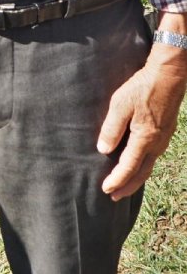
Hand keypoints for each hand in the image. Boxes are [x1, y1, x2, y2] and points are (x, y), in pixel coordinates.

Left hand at [97, 53, 186, 200]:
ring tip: (124, 185)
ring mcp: (163, 139)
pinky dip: (143, 166)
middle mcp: (157, 144)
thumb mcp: (120, 105)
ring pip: (149, 166)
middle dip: (127, 186)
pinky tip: (137, 163)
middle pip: (141, 173)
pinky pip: (153, 156)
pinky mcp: (165, 132)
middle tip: (114, 196)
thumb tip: (104, 150)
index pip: (128, 167)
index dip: (117, 180)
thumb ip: (112, 128)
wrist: (169, 76)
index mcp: (145, 139)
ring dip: (135, 178)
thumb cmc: (143, 88)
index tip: (106, 190)